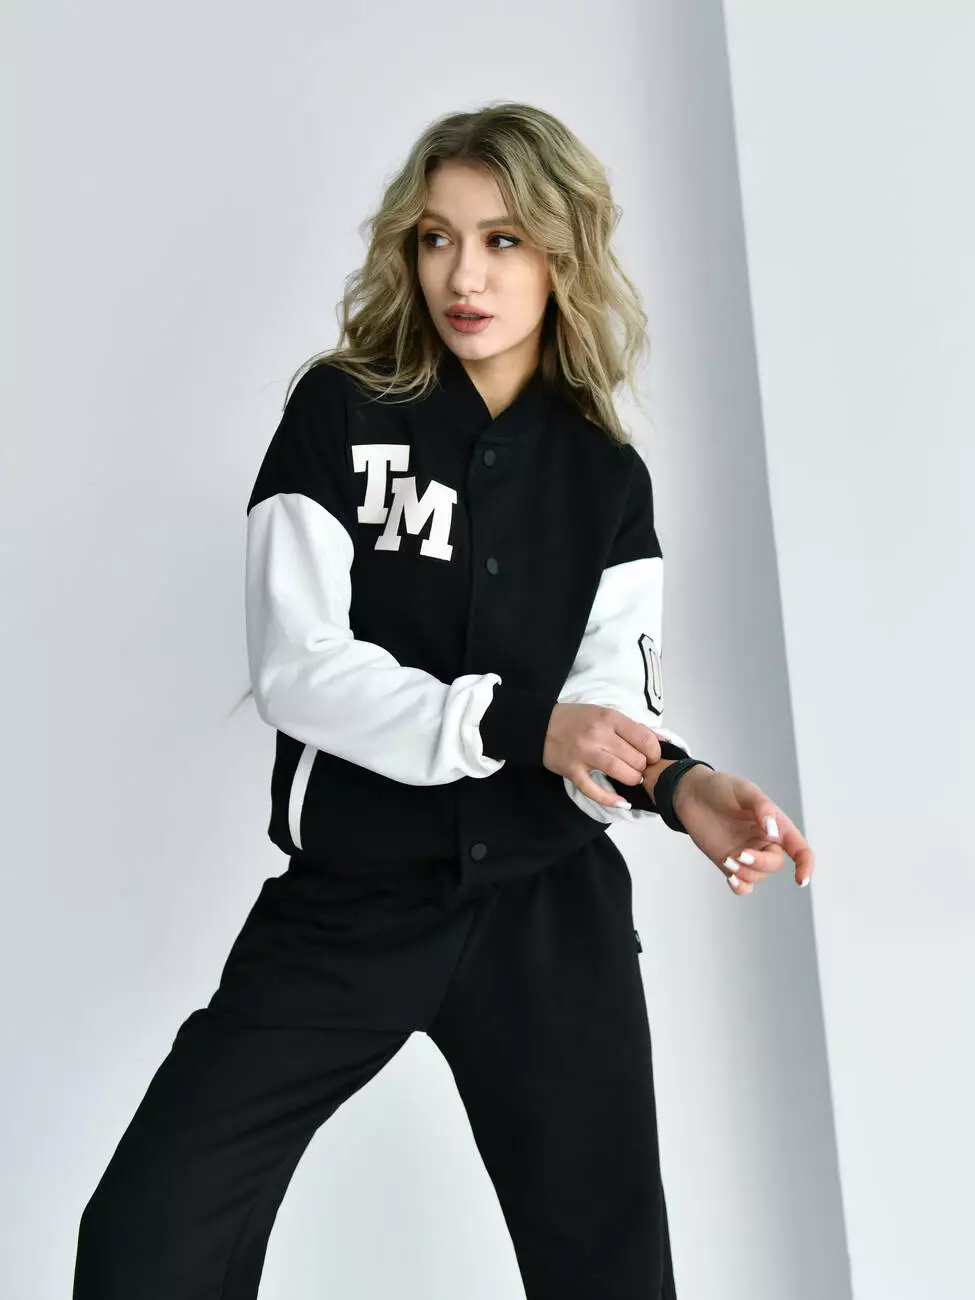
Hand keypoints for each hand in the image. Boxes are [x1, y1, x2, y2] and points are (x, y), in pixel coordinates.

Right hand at [544, 702, 660, 807]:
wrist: (540, 726)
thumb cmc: (577, 719)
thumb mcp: (605, 714)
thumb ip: (633, 728)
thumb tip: (664, 741)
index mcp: (609, 718)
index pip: (644, 738)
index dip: (654, 751)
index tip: (652, 756)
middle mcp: (598, 735)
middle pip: (635, 758)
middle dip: (642, 766)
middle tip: (637, 766)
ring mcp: (584, 754)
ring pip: (620, 772)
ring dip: (632, 779)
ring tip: (631, 778)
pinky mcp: (573, 771)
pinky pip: (594, 790)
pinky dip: (611, 799)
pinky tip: (623, 803)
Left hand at [669, 767, 814, 892]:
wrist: (692, 793)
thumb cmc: (722, 787)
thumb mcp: (745, 790)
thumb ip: (762, 808)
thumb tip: (774, 832)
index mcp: (777, 825)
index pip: (800, 850)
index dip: (806, 866)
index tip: (800, 880)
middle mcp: (764, 842)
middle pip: (775, 864)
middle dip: (760, 863)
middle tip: (740, 854)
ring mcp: (747, 854)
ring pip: (757, 875)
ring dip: (745, 871)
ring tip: (728, 858)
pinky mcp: (729, 862)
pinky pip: (742, 885)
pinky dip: (740, 887)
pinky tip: (731, 879)